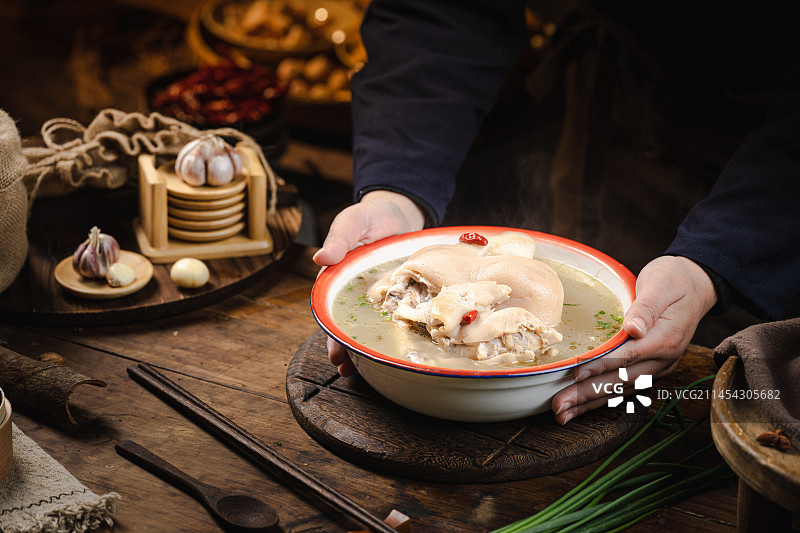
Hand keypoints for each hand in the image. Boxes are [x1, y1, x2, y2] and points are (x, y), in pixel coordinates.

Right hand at [313, 190, 424, 375]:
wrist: (400, 211)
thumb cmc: (370, 215)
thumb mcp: (352, 222)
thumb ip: (338, 239)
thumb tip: (321, 258)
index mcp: (338, 279)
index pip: (330, 311)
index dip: (331, 333)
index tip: (334, 352)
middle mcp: (357, 292)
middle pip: (349, 325)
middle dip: (349, 349)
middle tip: (349, 370)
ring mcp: (381, 295)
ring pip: (374, 325)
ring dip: (371, 346)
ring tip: (372, 369)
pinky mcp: (402, 293)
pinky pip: (401, 314)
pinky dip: (401, 330)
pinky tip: (406, 346)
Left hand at [551, 255, 717, 423]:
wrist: (698, 284)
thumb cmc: (674, 279)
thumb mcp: (660, 285)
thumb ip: (646, 308)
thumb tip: (634, 328)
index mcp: (665, 338)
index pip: (626, 357)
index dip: (599, 367)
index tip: (575, 376)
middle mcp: (663, 358)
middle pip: (620, 381)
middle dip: (587, 396)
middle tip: (558, 407)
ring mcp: (659, 366)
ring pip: (621, 389)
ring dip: (590, 404)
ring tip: (563, 414)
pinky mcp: (652, 367)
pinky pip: (625, 387)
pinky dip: (603, 398)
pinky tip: (582, 406)